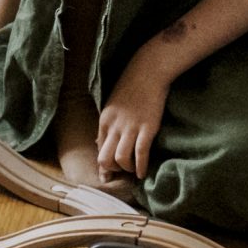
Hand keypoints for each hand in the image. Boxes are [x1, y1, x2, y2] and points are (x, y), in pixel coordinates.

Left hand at [95, 56, 172, 178]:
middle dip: (111, 170)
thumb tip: (101, 142)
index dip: (102, 164)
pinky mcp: (147, 128)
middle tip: (121, 172)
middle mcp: (114, 127)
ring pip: (120, 159)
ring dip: (126, 169)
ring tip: (132, 170)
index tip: (106, 175)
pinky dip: (140, 167)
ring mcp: (131, 128)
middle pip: (104, 158)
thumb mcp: (112, 106)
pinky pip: (140, 153)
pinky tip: (142, 174)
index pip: (99, 149)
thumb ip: (108, 125)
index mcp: (104, 121)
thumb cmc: (132, 88)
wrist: (148, 72)